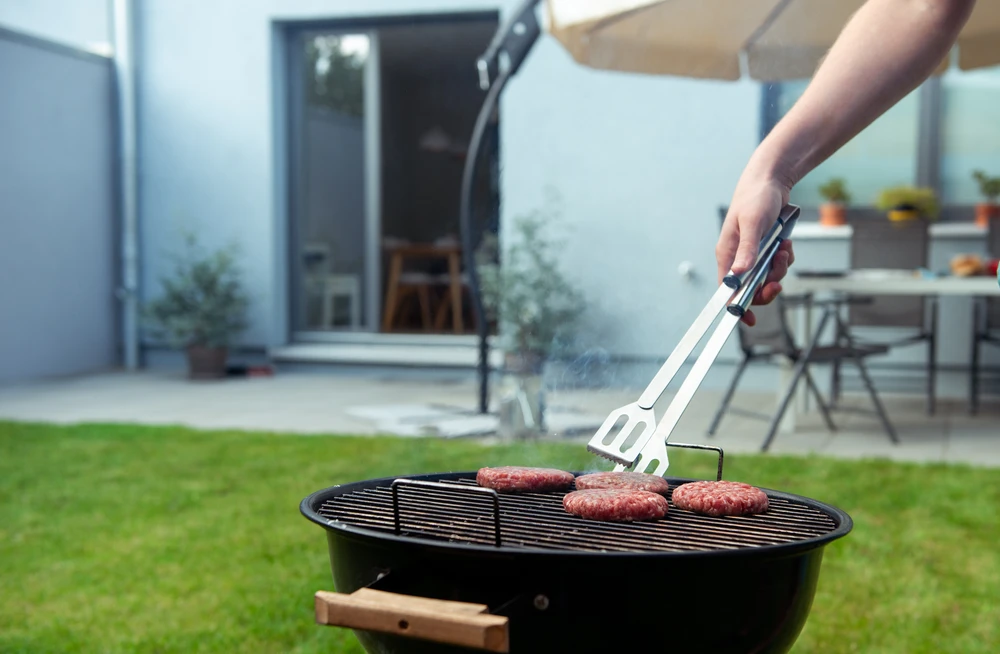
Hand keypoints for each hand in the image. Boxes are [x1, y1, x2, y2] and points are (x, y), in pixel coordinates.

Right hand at [716, 175, 795, 326]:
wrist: (771, 180)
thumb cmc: (756, 198)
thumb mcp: (752, 224)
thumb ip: (747, 250)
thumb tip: (739, 275)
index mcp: (727, 254)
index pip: (728, 289)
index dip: (737, 306)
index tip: (749, 320)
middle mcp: (738, 257)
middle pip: (751, 288)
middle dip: (767, 286)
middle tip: (778, 282)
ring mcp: (753, 254)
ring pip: (767, 277)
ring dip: (779, 269)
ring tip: (784, 250)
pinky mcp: (766, 249)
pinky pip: (777, 265)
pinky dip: (785, 259)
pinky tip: (785, 244)